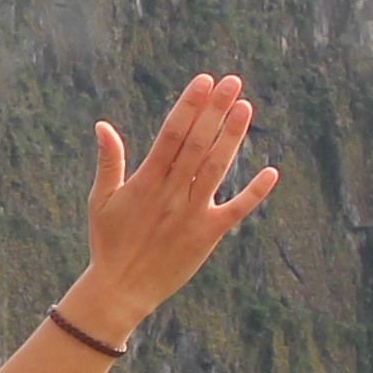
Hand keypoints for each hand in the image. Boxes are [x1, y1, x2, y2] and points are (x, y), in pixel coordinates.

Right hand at [72, 72, 280, 336]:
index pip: (171, 134)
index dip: (189, 106)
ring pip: (216, 169)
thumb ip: (109, 162)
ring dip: (232, 137)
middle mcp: (171, 193)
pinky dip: (254, 193)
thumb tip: (103, 125)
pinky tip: (271, 172)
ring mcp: (191, 214)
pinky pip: (236, 211)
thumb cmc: (108, 242)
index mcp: (146, 181)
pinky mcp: (208, 236)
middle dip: (215, 110)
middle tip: (232, 81)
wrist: (121, 291)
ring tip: (246, 107)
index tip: (204, 81)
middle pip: (198, 144)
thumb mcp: (101, 200)